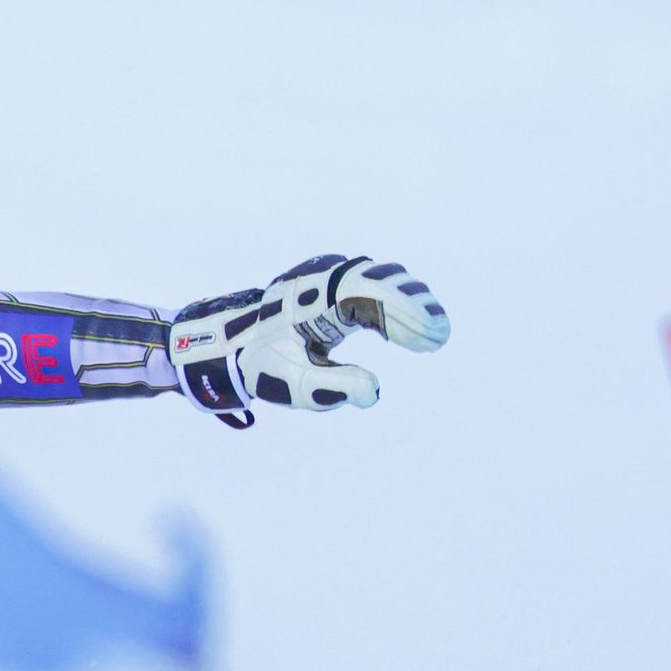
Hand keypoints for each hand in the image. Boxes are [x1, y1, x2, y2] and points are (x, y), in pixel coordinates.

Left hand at [167, 255, 449, 426]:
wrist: (233, 344)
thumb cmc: (263, 364)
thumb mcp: (294, 383)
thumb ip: (332, 387)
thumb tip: (372, 391)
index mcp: (308, 297)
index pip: (363, 289)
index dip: (400, 306)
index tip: (427, 331)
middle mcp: (320, 279)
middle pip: (377, 279)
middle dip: (412, 306)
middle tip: (438, 338)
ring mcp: (328, 280)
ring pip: (378, 282)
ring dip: (408, 306)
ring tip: (432, 338)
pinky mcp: (334, 289)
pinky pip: (371, 291)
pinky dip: (395, 309)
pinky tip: (414, 334)